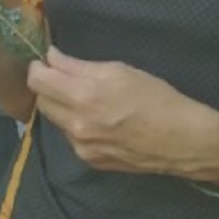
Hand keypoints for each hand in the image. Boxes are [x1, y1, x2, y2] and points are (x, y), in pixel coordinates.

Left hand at [29, 46, 195, 174]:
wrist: (181, 140)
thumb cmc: (154, 97)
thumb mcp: (119, 70)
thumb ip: (79, 66)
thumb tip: (51, 58)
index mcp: (83, 96)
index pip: (38, 81)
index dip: (38, 66)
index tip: (46, 60)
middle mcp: (76, 125)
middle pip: (41, 100)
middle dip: (47, 85)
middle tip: (63, 75)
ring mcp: (81, 147)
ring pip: (55, 119)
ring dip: (60, 104)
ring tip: (84, 96)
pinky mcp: (90, 161)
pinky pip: (71, 136)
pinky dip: (75, 123)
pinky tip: (97, 118)